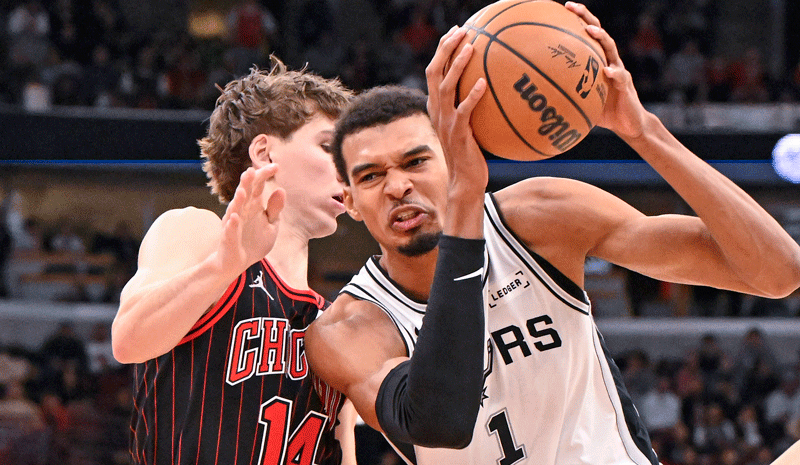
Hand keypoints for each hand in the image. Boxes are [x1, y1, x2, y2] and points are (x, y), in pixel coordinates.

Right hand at [218, 164, 284, 272]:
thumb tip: (281, 189)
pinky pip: (230, 230)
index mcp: (254, 205)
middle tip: (252, 171)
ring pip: (235, 209)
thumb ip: (275, 209)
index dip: (265, 175)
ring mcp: (234, 224)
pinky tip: (234, 217)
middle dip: (248, 182)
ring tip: (243, 190)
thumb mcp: (271, 225)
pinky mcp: (229, 238)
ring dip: (238, 200)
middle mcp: (242, 211)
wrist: (238, 262)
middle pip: (245, 193)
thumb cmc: (254, 241)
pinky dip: (231, 224)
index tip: (276, 166)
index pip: (258, 186)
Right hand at [425, 26, 488, 195]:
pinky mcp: (458, 134)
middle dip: (445, 49)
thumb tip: (494, 87)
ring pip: (445, 87)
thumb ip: (473, 107)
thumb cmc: (472, 154)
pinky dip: (471, 96)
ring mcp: (446, 123)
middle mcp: (437, 111)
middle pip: (434, 72)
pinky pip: (463, 111)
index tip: (457, 30)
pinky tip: (483, 83)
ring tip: (471, 48)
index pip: (434, 70)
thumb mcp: (470, 126)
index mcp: (437, 106)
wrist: (465, 181)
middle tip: (461, 31)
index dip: (443, 49)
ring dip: (457, 65)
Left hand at [565, 2, 647, 139]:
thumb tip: (536, 98)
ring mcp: (619, 70)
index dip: (576, 20)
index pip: (587, 36)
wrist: (628, 124)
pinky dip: (614, 73)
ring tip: (590, 30)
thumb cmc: (602, 111)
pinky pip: (620, 77)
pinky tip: (606, 71)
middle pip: (598, 33)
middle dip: (586, 17)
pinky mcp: (626, 85)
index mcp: (598, 61)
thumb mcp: (581, 100)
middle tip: (571, 6)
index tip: (561, 8)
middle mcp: (609, 60)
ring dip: (601, 37)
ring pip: (611, 48)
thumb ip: (564, 93)